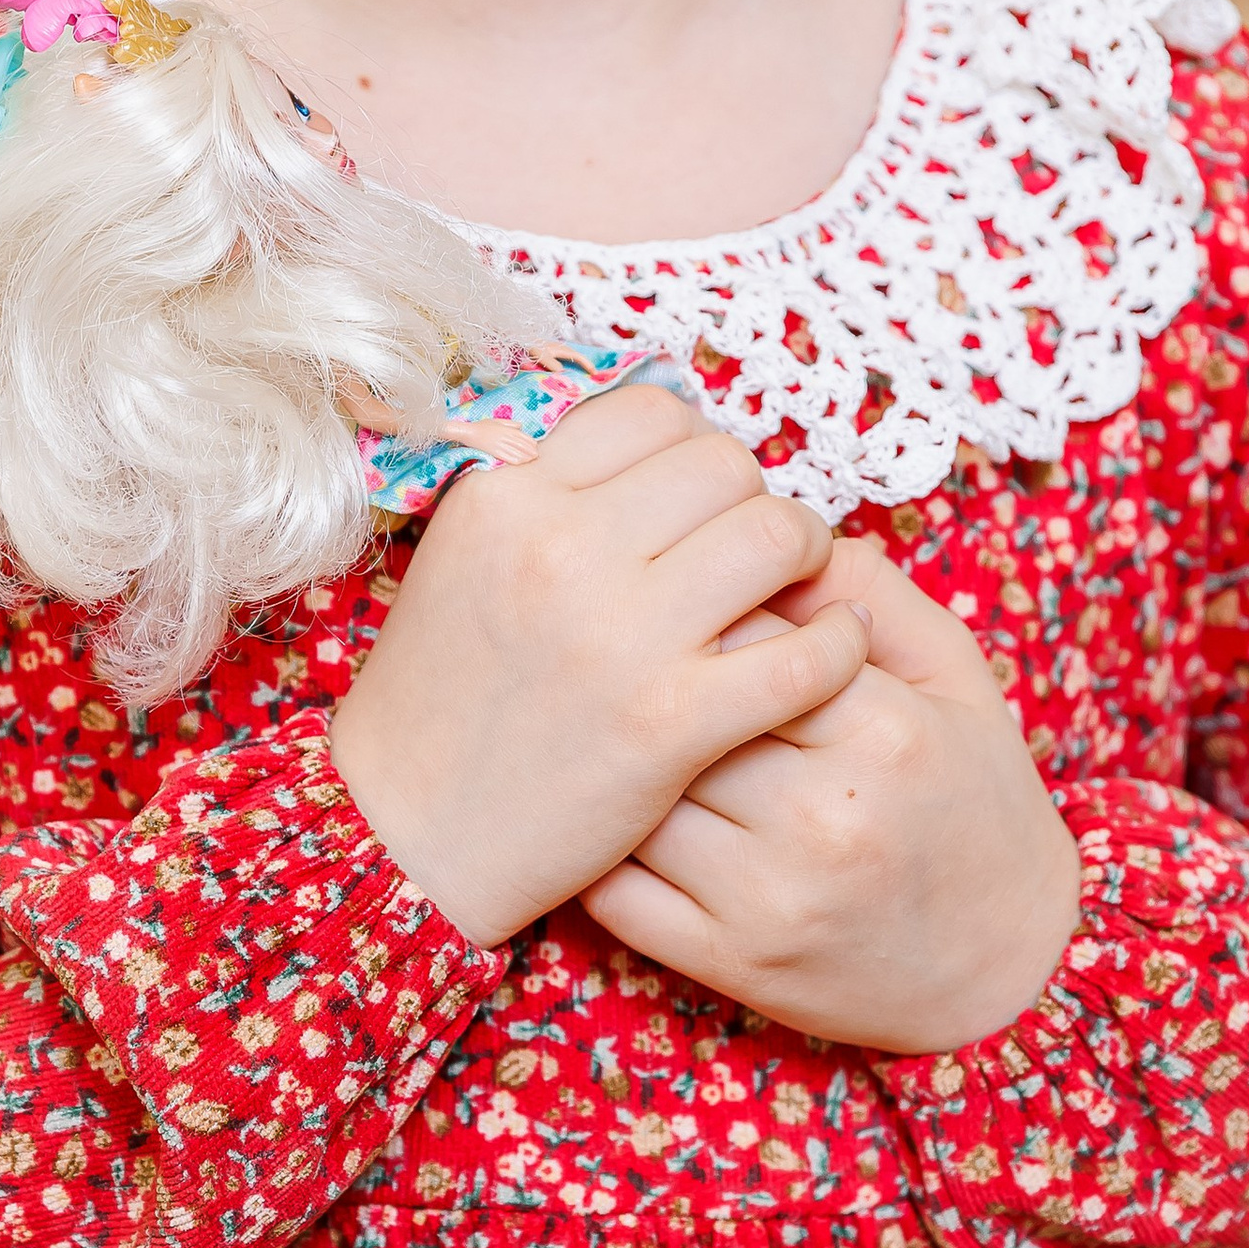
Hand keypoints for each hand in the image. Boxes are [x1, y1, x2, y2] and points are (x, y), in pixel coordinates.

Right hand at [330, 386, 871, 948]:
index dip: (696, 448)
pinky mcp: (669, 721)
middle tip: (755, 547)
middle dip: (753, 499)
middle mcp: (562, 548)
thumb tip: (656, 448)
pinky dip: (840, 642)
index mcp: (510, 497)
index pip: (653, 415)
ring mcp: (620, 634)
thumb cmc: (442, 694)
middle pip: (725, 465)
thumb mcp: (463, 556)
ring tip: (797, 585)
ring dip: (806, 553)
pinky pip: (805, 653)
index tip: (703, 495)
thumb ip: (546, 493)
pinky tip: (837, 645)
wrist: (408, 832)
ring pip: (776, 534)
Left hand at [580, 536, 1081, 1054]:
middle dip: (656, 680)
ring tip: (621, 729)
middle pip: (684, 712)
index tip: (696, 609)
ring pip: (641, 796)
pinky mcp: (730, 963)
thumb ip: (867, 588)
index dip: (705, 614)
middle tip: (642, 663)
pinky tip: (615, 810)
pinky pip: (619, 893)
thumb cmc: (973, 796)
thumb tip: (761, 521)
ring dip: (621, 759)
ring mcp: (771, 900)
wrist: (1008, 963)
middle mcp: (826, 818)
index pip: (748, 636)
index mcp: (886, 732)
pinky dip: (603, 846)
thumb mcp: (954, 674)